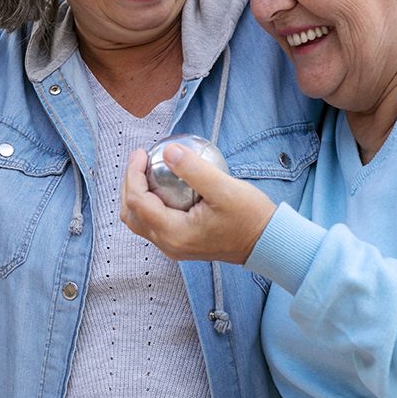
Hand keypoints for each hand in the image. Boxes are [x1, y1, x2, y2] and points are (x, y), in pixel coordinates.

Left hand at [120, 145, 276, 264]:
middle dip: (129, 184)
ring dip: (136, 194)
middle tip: (140, 159)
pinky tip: (161, 184)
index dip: (133, 173)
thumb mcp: (224, 189)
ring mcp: (173, 246)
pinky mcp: (181, 243)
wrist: (267, 243)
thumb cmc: (249, 217)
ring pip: (139, 220)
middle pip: (131, 213)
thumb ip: (194, 170)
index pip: (137, 201)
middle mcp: (168, 244)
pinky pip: (153, 223)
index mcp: (174, 233)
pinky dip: (149, 203)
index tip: (142, 152)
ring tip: (146, 170)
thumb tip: (168, 150)